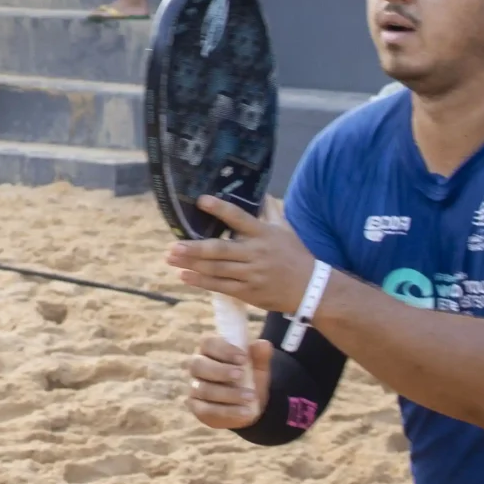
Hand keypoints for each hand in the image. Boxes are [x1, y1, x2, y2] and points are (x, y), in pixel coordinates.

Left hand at [165, 196, 319, 315]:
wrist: (311, 289)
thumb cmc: (295, 255)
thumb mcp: (285, 229)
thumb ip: (270, 211)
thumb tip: (261, 191)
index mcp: (263, 234)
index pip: (239, 218)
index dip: (220, 209)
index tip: (201, 200)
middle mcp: (256, 253)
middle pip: (221, 250)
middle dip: (195, 248)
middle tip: (173, 245)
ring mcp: (251, 274)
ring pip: (217, 269)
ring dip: (192, 264)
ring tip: (171, 258)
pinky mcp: (249, 292)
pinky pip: (221, 287)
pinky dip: (201, 282)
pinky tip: (184, 276)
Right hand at [184, 333, 273, 430]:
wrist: (248, 406)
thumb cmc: (249, 378)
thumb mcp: (258, 367)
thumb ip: (260, 356)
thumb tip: (264, 344)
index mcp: (209, 350)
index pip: (208, 342)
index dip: (223, 349)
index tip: (243, 358)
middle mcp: (197, 366)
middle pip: (197, 364)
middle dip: (220, 370)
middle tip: (240, 375)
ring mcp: (194, 387)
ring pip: (203, 389)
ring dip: (228, 393)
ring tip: (250, 396)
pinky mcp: (197, 407)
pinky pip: (207, 410)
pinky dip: (227, 411)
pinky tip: (244, 412)